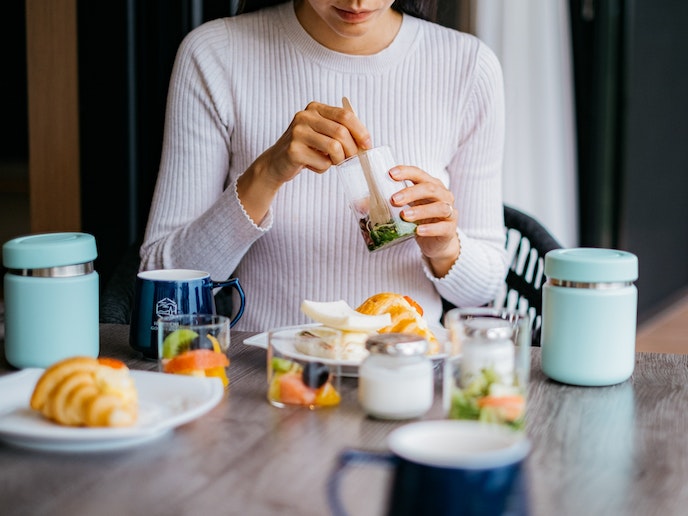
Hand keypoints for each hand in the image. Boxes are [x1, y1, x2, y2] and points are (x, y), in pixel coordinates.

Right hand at [238, 101, 371, 221]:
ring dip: (339, 160)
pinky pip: (322, 162)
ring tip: (332, 162)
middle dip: (352, 149)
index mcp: (315, 108)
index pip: (345, 115)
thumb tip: (365, 144)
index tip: (367, 145)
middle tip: (351, 159)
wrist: (277, 163)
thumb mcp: (323, 134)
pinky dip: (323, 168)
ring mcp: (297, 132)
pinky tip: (313, 165)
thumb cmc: (306, 149)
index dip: (361, 131)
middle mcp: (304, 116)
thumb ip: (342, 132)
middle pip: (341, 132)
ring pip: (334, 147)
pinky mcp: (293, 150)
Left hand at [389, 166, 460, 276]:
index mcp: (431, 185)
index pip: (419, 174)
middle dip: (410, 192)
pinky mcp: (450, 229)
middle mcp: (443, 195)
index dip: (406, 172)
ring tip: (403, 216)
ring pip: (439, 207)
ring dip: (420, 211)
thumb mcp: (405, 209)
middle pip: (429, 188)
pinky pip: (443, 227)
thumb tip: (357, 204)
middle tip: (393, 200)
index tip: (390, 174)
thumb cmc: (419, 220)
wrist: (437, 243)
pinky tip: (418, 231)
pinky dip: (430, 229)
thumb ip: (387, 204)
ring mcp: (449, 212)